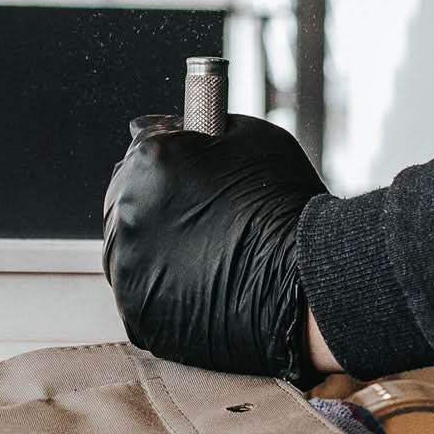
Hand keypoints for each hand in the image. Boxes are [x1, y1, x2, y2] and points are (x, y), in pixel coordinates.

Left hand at [103, 114, 326, 387]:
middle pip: (126, 198)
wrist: (306, 278)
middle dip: (157, 203)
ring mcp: (127, 261)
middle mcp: (128, 207)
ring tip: (201, 254)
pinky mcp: (136, 308)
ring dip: (154, 247)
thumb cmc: (284, 204)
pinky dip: (161, 289)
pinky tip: (196, 284)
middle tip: (198, 219)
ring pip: (127, 247)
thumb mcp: (248, 136)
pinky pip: (138, 292)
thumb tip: (165, 125)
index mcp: (149, 159)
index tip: (188, 177)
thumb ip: (197, 126)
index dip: (171, 163)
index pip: (141, 150)